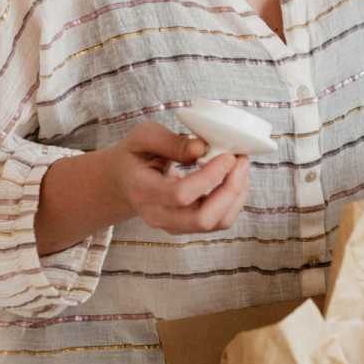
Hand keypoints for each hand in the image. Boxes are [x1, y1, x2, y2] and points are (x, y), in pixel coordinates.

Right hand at [101, 122, 250, 235]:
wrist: (123, 181)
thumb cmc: (134, 156)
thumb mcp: (143, 137)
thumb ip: (171, 142)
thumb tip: (203, 148)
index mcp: (143, 191)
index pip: (181, 194)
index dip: (210, 176)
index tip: (227, 155)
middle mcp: (158, 216)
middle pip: (202, 219)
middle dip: (230, 190)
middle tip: (240, 160)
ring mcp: (174, 225)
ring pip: (216, 223)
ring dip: (236, 195)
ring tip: (241, 166)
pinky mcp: (188, 226)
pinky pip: (219, 221)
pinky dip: (234, 200)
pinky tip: (235, 177)